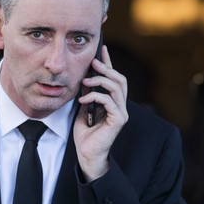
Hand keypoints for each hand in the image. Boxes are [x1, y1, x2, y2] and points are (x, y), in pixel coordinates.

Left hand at [74, 45, 128, 181]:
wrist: (86, 154)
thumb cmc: (85, 135)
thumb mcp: (84, 108)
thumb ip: (87, 93)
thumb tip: (85, 77)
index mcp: (113, 102)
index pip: (114, 78)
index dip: (109, 63)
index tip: (102, 49)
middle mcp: (120, 106)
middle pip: (120, 79)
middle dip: (107, 68)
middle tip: (93, 62)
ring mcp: (121, 113)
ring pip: (117, 87)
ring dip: (100, 80)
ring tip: (85, 80)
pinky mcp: (118, 120)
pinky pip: (109, 101)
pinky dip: (94, 96)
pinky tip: (82, 99)